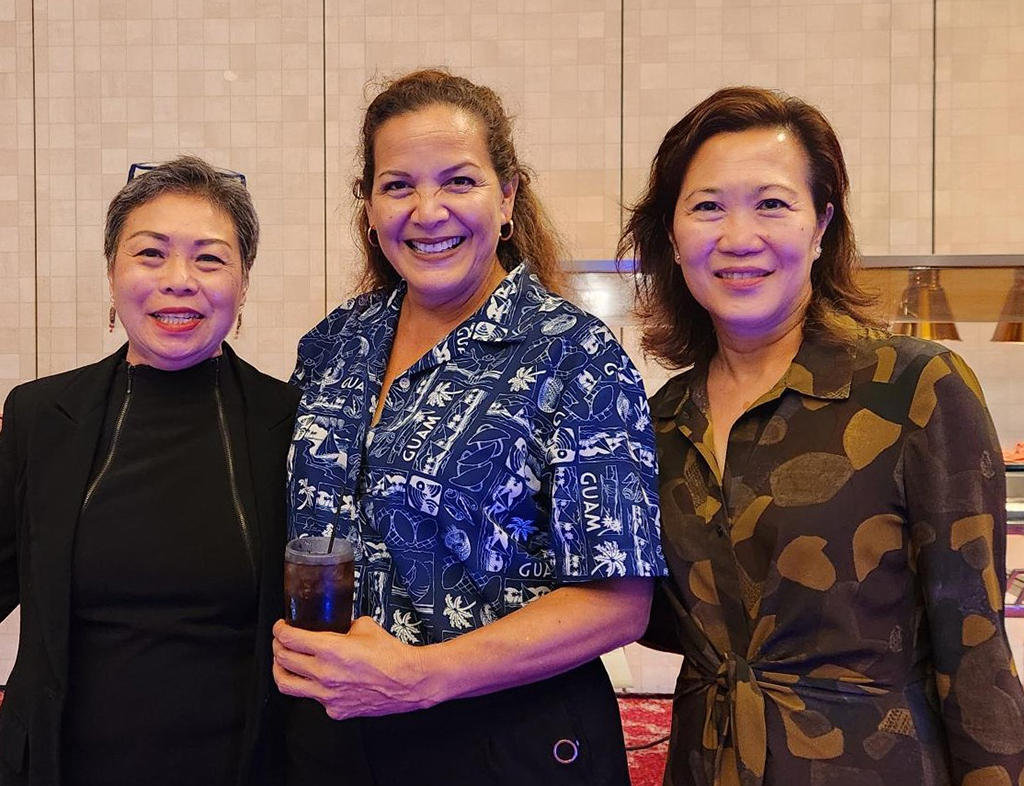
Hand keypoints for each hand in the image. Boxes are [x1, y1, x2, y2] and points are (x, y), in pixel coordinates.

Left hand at [272, 616, 438, 719]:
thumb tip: (338, 625)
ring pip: (288, 685)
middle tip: (281, 641)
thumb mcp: (365, 626)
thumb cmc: (392, 655)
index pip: (290, 639)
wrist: (410, 681)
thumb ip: (345, 626)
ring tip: (284, 663)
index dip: (280, 630)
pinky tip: (318, 680)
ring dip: (282, 671)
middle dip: (277, 647)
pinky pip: (313, 698)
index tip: (281, 627)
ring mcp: (327, 695)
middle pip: (283, 660)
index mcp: (331, 649)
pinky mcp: (335, 710)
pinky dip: (311, 687)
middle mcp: (324, 674)